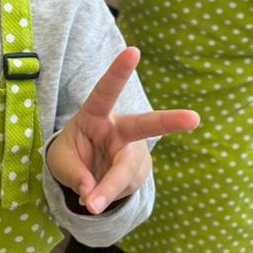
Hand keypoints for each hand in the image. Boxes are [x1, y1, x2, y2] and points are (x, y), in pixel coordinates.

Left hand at [46, 47, 199, 214]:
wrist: (83, 173)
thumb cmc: (70, 156)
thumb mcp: (60, 162)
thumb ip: (74, 174)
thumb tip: (91, 192)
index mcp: (95, 114)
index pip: (106, 91)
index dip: (119, 72)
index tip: (134, 51)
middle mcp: (120, 128)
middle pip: (146, 125)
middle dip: (170, 121)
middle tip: (193, 119)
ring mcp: (135, 149)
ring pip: (129, 170)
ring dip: (110, 188)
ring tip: (91, 201)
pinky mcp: (141, 168)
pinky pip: (128, 186)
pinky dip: (113, 195)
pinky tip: (103, 191)